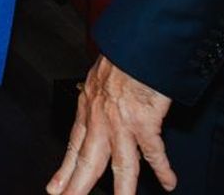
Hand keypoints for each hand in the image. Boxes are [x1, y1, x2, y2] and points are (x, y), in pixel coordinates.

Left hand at [49, 55, 175, 194]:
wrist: (136, 44)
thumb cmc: (122, 57)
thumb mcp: (97, 77)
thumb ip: (96, 96)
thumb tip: (93, 101)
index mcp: (88, 110)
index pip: (74, 147)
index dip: (65, 171)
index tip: (54, 189)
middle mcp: (100, 120)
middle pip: (89, 163)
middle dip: (78, 187)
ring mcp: (122, 124)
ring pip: (121, 166)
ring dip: (123, 190)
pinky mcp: (144, 122)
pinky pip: (154, 153)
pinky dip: (163, 170)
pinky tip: (169, 183)